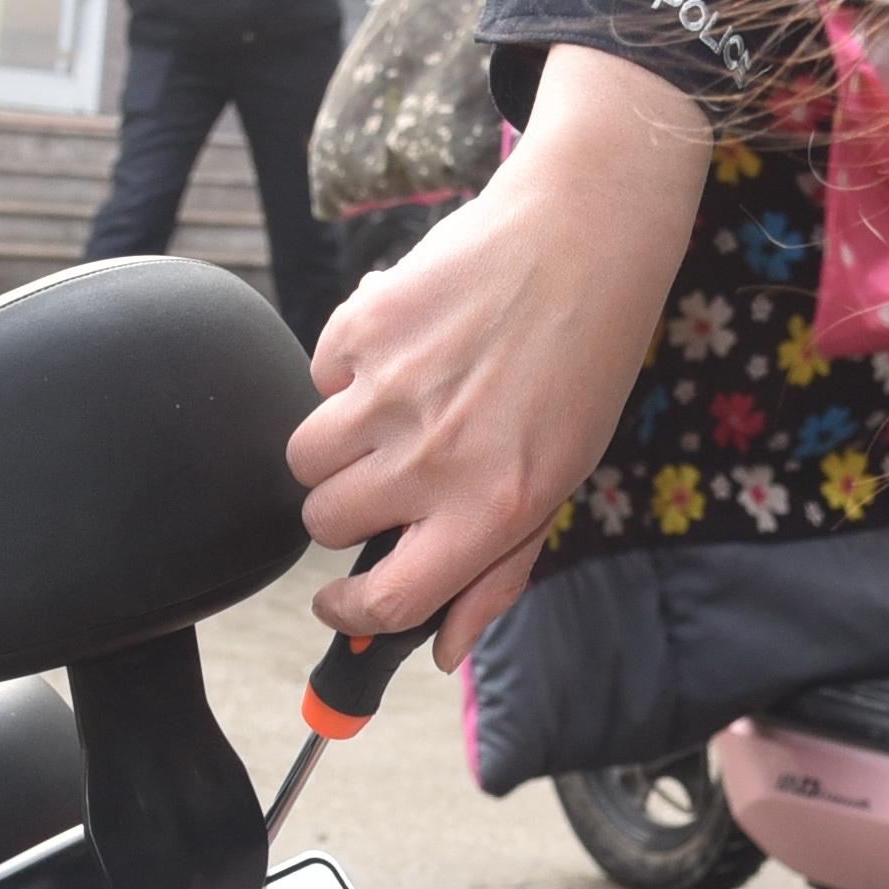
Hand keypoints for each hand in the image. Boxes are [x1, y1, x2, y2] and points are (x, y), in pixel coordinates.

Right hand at [292, 54, 714, 655]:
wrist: (581, 238)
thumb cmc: (583, 364)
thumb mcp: (560, 479)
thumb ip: (499, 571)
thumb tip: (442, 650)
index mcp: (491, 507)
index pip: (385, 601)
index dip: (350, 616)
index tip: (339, 607)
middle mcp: (433, 457)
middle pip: (325, 522)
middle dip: (347, 511)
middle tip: (390, 477)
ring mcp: (389, 390)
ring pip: (306, 456)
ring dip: (335, 448)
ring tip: (390, 413)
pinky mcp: (363, 327)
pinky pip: (318, 376)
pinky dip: (345, 373)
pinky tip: (403, 351)